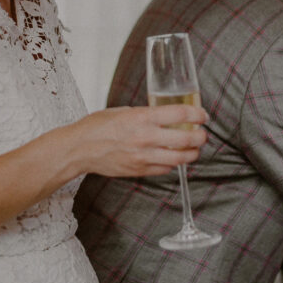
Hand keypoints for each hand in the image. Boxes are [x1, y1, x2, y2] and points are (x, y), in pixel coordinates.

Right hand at [75, 104, 207, 176]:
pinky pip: (165, 169)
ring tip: (194, 149)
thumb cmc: (97, 126)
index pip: (180, 113)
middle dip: (201, 136)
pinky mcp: (139, 170)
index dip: (198, 114)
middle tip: (203, 134)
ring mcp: (143, 157)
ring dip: (192, 153)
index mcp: (142, 117)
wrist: (79, 148)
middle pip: (186, 138)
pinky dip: (173, 164)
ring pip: (180, 158)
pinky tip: (173, 158)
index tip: (202, 115)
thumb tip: (164, 115)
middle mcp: (146, 137)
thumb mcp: (123, 111)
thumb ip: (146, 114)